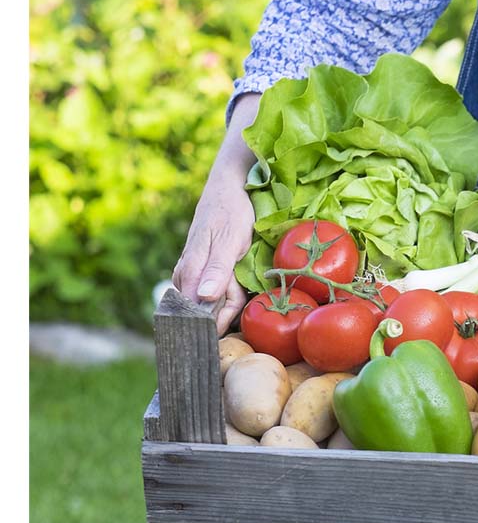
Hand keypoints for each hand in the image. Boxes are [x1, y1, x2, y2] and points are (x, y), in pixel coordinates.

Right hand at [172, 93, 261, 334]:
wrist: (230, 184)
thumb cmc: (230, 211)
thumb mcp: (230, 240)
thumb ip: (217, 269)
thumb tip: (203, 298)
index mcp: (191, 270)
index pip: (196, 308)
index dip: (211, 324)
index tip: (224, 337)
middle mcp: (190, 273)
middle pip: (204, 307)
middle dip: (222, 316)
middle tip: (240, 314)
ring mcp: (198, 268)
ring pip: (211, 299)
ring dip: (228, 306)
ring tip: (242, 306)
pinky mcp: (207, 265)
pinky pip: (216, 288)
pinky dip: (229, 295)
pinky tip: (239, 301)